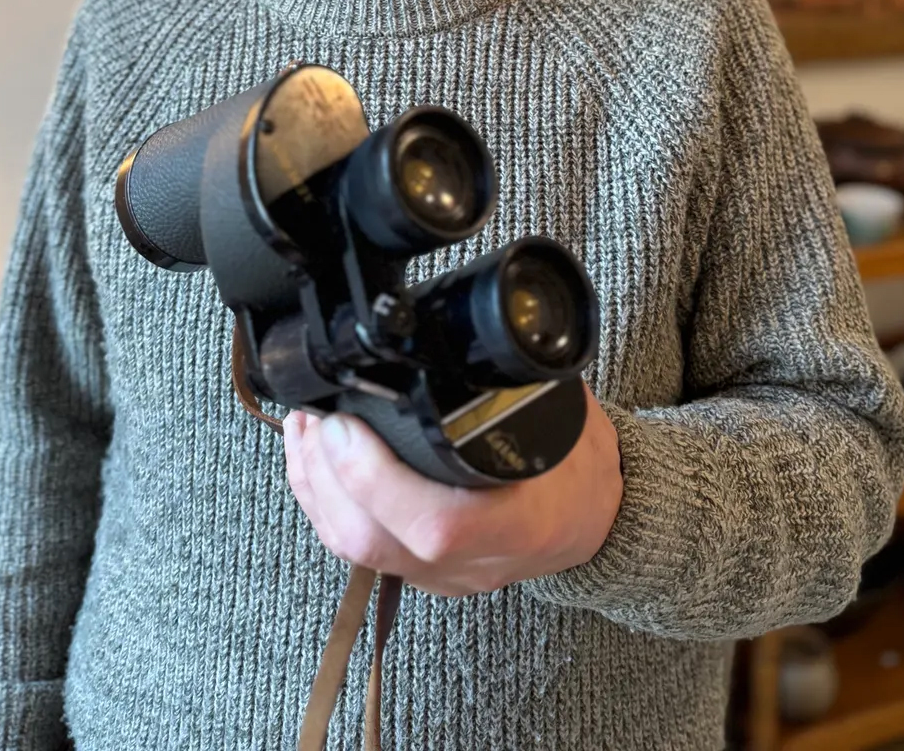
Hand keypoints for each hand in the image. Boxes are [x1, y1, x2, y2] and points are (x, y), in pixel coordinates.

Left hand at [283, 385, 622, 596]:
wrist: (601, 514)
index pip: (437, 524)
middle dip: (326, 475)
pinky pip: (360, 552)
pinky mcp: (425, 575)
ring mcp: (446, 577)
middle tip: (313, 417)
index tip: (344, 424)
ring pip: (358, 551)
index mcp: (521, 522)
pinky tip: (314, 465)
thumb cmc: (581, 458)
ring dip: (315, 487)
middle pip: (378, 541)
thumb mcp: (559, 407)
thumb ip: (505, 380)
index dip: (377, 479)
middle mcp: (477, 561)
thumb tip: (448, 327)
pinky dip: (325, 505)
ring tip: (303, 430)